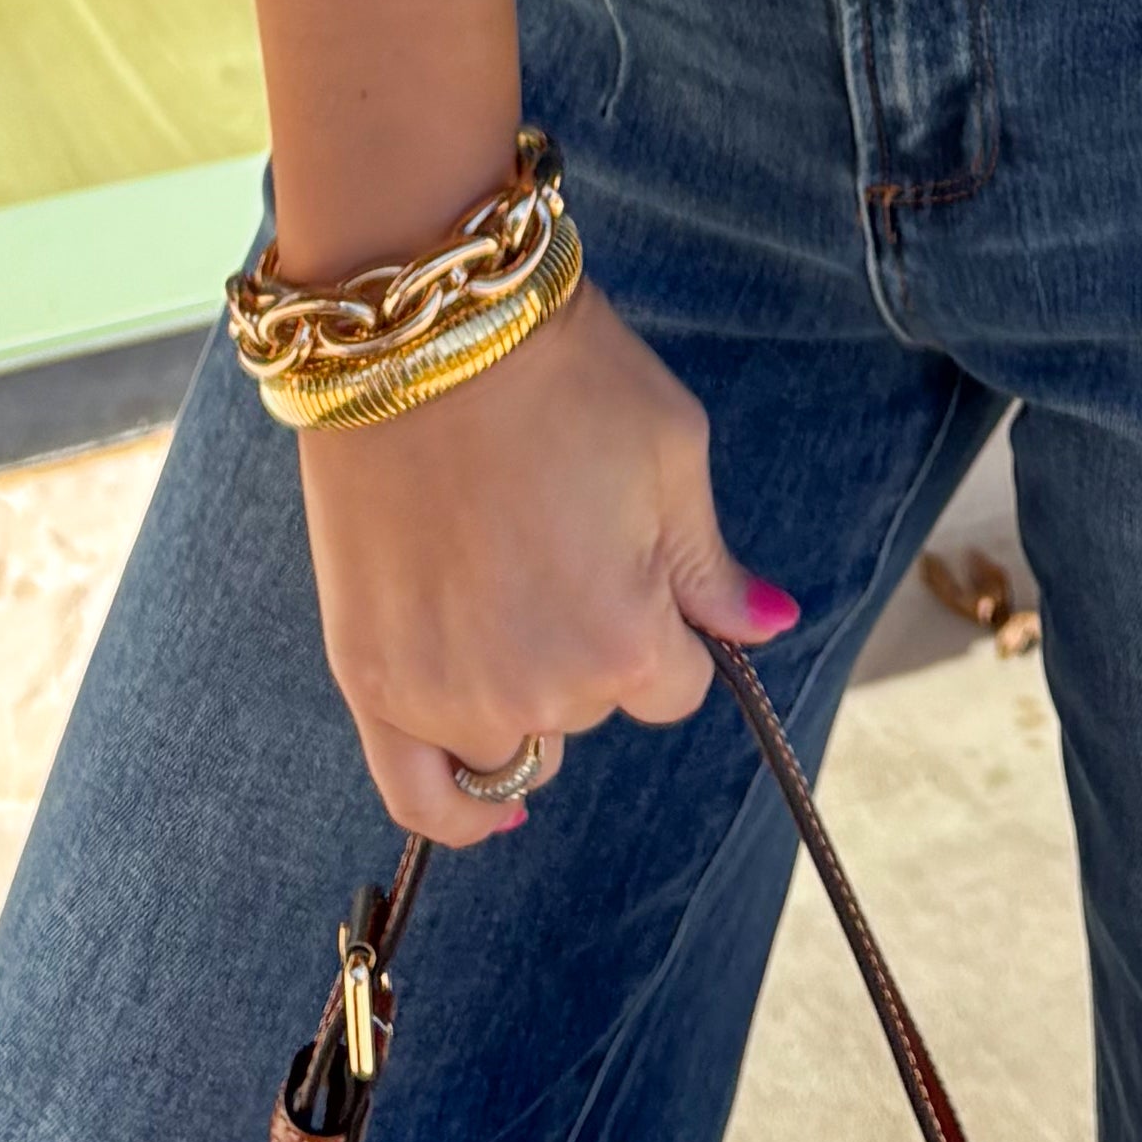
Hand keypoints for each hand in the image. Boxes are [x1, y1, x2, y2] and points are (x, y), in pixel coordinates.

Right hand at [300, 273, 799, 845]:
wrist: (424, 333)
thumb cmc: (563, 377)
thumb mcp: (672, 453)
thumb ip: (711, 566)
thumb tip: (771, 627)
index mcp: (627, 641)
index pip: (674, 690)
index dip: (663, 626)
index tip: (631, 560)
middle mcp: (540, 690)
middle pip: (593, 711)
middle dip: (592, 646)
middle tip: (556, 543)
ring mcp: (446, 695)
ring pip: (517, 743)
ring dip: (523, 692)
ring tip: (502, 592)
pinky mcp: (370, 681)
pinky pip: (419, 797)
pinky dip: (459, 808)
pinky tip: (488, 803)